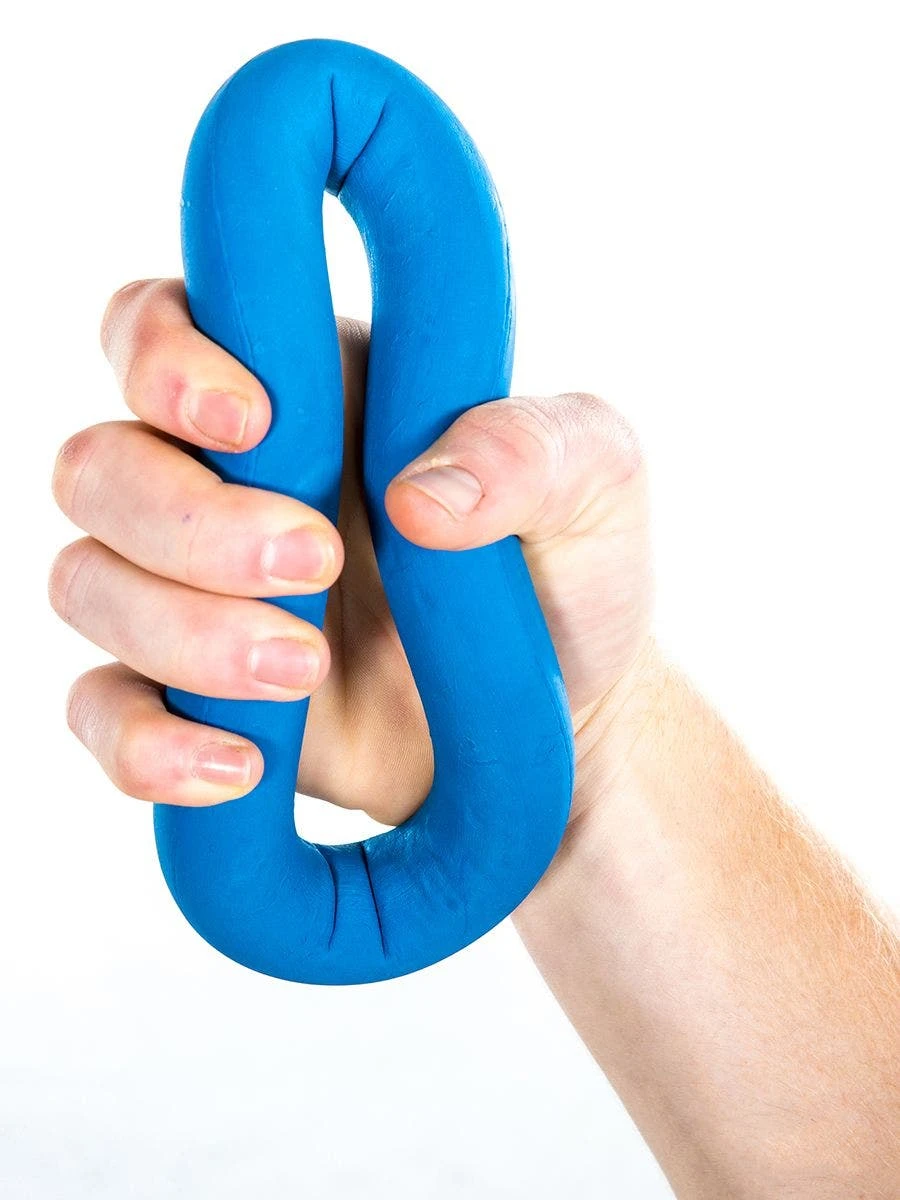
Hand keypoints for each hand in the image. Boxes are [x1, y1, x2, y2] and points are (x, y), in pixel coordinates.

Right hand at [50, 278, 651, 823]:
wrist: (558, 725)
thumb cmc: (570, 575)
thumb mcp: (597, 484)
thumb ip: (533, 447)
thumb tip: (421, 493)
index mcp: (302, 392)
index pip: (160, 327)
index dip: (166, 358)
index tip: (253, 424)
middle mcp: (220, 482)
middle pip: (99, 465)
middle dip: (188, 519)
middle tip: (313, 561)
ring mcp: (191, 595)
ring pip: (84, 582)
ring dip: (179, 629)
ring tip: (307, 666)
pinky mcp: (190, 700)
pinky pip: (100, 711)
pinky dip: (147, 743)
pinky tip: (239, 766)